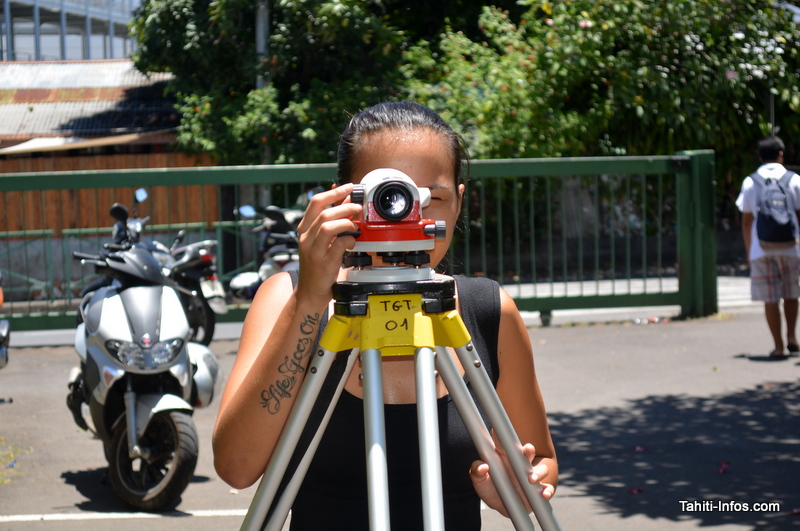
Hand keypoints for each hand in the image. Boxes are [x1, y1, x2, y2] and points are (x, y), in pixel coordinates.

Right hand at [294, 184, 361, 308]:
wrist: (310, 291)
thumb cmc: (318, 263)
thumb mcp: (321, 239)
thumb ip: (332, 219)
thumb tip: (344, 197)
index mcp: (304, 229)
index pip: (316, 202)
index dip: (333, 192)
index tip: (348, 187)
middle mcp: (306, 238)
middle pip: (324, 212)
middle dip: (344, 206)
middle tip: (358, 207)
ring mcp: (313, 250)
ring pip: (327, 226)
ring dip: (346, 222)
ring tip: (356, 225)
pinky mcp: (323, 263)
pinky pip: (338, 245)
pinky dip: (348, 240)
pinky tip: (352, 242)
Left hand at [469, 440, 554, 517]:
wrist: (503, 507)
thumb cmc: (491, 489)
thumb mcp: (480, 482)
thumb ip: (476, 473)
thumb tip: (482, 466)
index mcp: (505, 458)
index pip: (505, 444)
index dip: (504, 436)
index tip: (501, 430)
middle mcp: (520, 465)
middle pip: (527, 454)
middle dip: (528, 450)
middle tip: (527, 449)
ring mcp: (532, 477)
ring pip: (541, 470)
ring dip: (538, 473)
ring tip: (531, 479)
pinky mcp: (539, 491)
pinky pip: (547, 489)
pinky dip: (548, 491)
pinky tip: (544, 494)